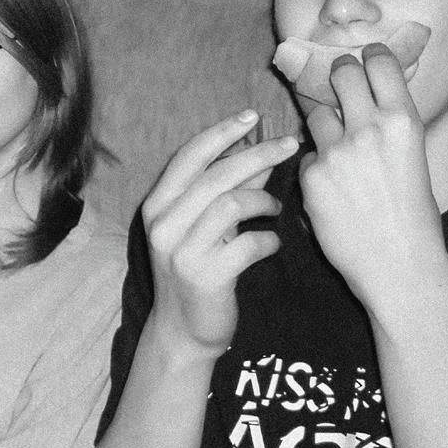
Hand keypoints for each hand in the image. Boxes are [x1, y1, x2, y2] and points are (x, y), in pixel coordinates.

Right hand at [142, 110, 298, 355]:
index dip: (222, 131)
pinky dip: (268, 240)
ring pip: (231, 204)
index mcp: (158, 204)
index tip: (252, 116)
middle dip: (258, 154)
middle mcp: (164, 224)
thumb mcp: (207, 225)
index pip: (190, 155)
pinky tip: (272, 245)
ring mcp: (181, 251)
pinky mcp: (205, 277)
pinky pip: (248, 244)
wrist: (182, 332)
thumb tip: (260, 152)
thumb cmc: (198, 269)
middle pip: (216, 174)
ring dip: (264, 201)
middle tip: (289, 145)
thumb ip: (230, 188)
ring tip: (276, 209)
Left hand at [299, 44, 446, 326]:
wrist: (400, 266)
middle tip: (339, 84)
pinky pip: (308, 156)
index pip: (378, 61)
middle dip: (338, 76)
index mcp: (403, 120)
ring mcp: (336, 151)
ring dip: (324, 126)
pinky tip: (335, 191)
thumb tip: (370, 95)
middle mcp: (368, 128)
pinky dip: (317, 168)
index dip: (370, 57)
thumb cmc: (415, 215)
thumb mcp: (415, 157)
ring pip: (317, 115)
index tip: (366, 59)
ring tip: (341, 154)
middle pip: (340, 73)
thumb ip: (390, 125)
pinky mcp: (311, 176)